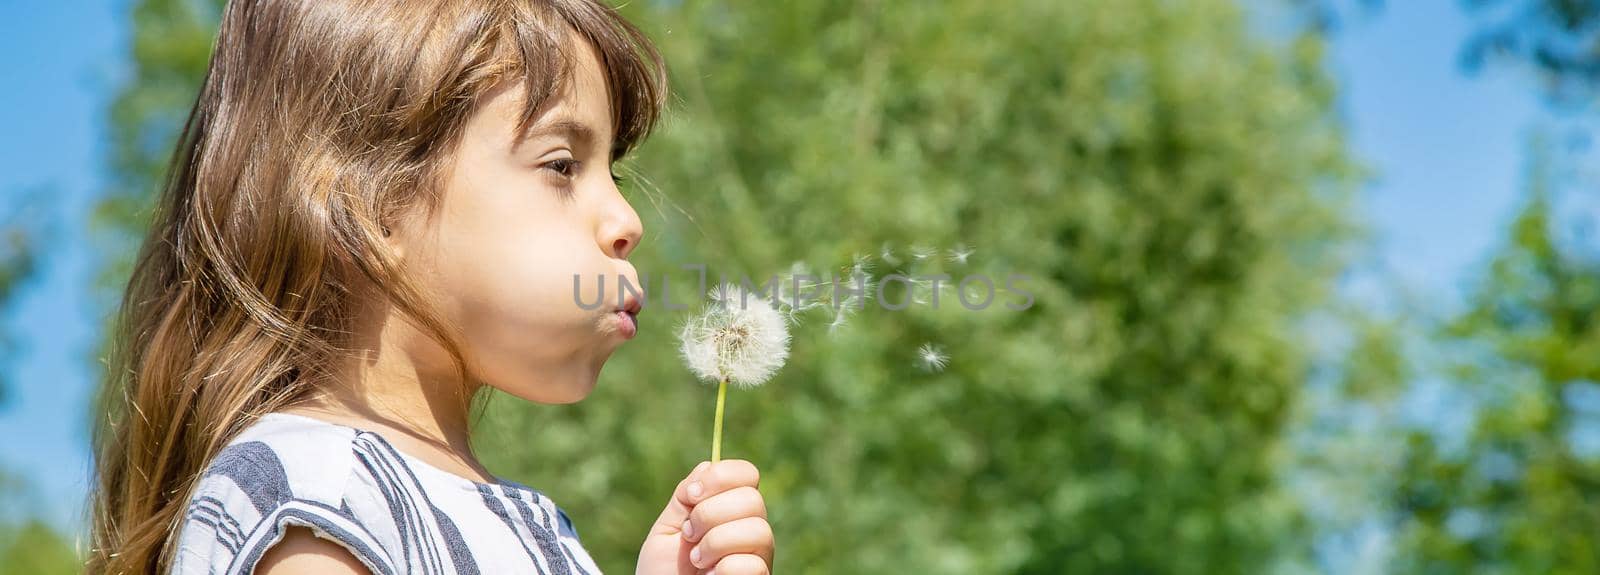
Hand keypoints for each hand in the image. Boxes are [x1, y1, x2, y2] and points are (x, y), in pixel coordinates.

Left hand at [637, 459, 773, 574]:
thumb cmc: (661, 574)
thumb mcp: (666, 529)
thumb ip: (685, 498)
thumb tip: (709, 464)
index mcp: (730, 511)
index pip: (747, 474)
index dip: (721, 478)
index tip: (690, 496)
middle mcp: (751, 531)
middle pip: (752, 499)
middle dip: (710, 514)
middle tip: (689, 535)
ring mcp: (758, 558)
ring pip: (758, 531)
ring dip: (715, 543)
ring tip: (697, 561)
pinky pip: (751, 565)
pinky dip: (723, 570)